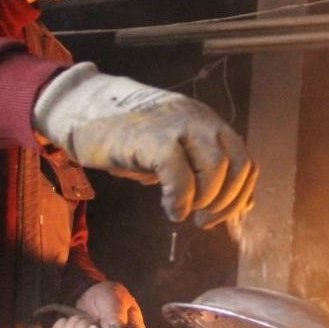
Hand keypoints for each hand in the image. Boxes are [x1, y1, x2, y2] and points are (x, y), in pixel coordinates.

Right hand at [34, 63, 257, 229]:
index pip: (245, 161)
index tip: (219, 216)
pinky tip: (171, 209)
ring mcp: (177, 126)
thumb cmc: (128, 134)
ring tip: (185, 212)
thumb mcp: (172, 148)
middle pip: (237, 165)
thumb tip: (239, 204)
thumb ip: (202, 168)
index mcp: (208, 122)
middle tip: (204, 220)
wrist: (83, 107)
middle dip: (226, 202)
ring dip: (205, 200)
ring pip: (215, 169)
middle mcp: (199, 120)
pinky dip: (180, 200)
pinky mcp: (153, 139)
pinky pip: (180, 175)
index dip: (239, 196)